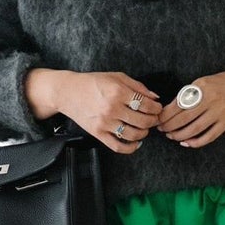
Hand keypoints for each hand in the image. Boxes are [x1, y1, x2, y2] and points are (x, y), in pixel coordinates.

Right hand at [25, 69, 161, 153]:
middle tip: (153, 119)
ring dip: (144, 133)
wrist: (67, 92)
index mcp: (118, 92)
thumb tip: (155, 97)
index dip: (156, 108)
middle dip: (153, 121)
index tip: (157, 108)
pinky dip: (131, 148)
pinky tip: (136, 142)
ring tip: (144, 128)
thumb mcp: (116, 77)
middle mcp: (112, 108)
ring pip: (133, 135)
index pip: (146, 104)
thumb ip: (137, 86)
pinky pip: (118, 146)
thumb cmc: (92, 83)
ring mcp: (105, 123)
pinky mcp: (98, 134)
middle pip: (143, 121)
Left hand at [155, 62, 224, 147]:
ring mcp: (220, 112)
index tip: (158, 119)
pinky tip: (187, 143)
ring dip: (180, 135)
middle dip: (170, 126)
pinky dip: (196, 142)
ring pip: (195, 129)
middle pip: (184, 118)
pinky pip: (209, 136)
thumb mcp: (202, 82)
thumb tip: (169, 110)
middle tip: (162, 130)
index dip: (166, 114)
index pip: (178, 104)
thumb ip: (188, 94)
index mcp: (202, 88)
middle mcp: (211, 99)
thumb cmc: (219, 83)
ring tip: (172, 136)